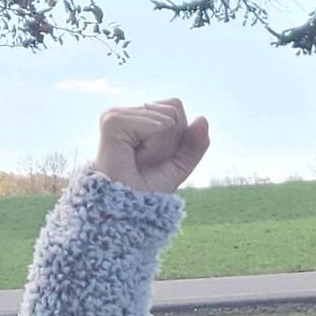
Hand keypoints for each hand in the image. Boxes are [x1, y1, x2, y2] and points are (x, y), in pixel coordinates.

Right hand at [94, 98, 210, 194]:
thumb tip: (203, 119)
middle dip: (170, 142)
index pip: (175, 106)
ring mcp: (116, 115)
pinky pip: (156, 126)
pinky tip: (134, 158)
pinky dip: (153, 148)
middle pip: (173, 109)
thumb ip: (194, 144)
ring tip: (139, 161)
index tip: (155, 157)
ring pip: (167, 118)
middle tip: (147, 161)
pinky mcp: (112, 121)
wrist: (127, 209)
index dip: (177, 135)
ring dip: (161, 148)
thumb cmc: (146, 188)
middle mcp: (125, 112)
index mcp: (137, 117)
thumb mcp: (179, 165)